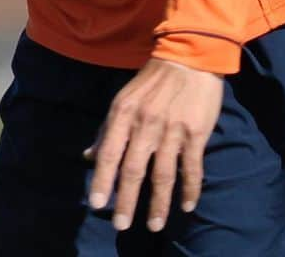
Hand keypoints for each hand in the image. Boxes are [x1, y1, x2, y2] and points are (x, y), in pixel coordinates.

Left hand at [85, 57, 222, 232]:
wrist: (188, 57)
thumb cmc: (151, 81)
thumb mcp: (124, 99)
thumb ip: (108, 130)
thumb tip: (89, 156)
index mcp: (123, 113)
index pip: (109, 153)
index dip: (102, 180)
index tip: (97, 205)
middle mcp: (145, 124)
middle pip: (133, 169)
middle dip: (127, 200)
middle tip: (121, 225)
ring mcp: (171, 130)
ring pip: (163, 175)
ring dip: (159, 204)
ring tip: (154, 226)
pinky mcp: (195, 133)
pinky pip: (192, 168)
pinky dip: (189, 189)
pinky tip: (186, 206)